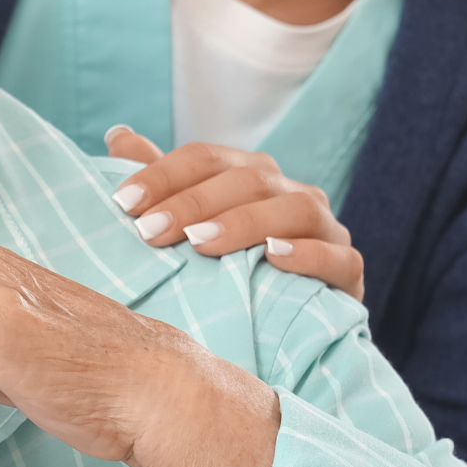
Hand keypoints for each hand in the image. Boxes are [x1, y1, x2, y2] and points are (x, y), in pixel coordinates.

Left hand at [103, 128, 364, 302]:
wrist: (284, 331)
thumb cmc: (223, 271)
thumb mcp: (186, 228)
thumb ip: (158, 183)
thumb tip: (118, 135)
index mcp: (249, 174)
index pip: (206, 157)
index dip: (163, 174)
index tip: (122, 202)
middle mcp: (289, 192)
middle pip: (248, 178)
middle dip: (194, 202)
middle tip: (150, 231)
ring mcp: (325, 229)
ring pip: (296, 209)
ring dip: (246, 222)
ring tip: (202, 243)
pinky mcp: (349, 272)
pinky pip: (338, 257)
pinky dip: (308, 254)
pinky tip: (273, 257)